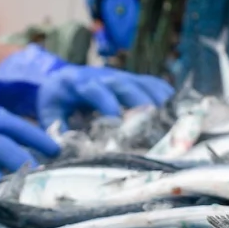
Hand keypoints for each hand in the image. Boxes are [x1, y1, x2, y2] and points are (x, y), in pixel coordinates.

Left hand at [0, 44, 172, 124]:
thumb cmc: (57, 100)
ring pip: (144, 84)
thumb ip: (55, 130)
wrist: (61, 77)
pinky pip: (154, 84)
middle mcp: (104, 76)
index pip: (96, 90)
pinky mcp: (133, 79)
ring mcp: (122, 76)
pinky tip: (179, 112)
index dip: (108, 104)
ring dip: (159, 102)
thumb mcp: (49, 113)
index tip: (116, 123)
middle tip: (155, 124)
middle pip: (127, 85)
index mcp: (80, 83)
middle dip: (141, 103)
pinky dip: (167, 96)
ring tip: (174, 121)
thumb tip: (61, 151)